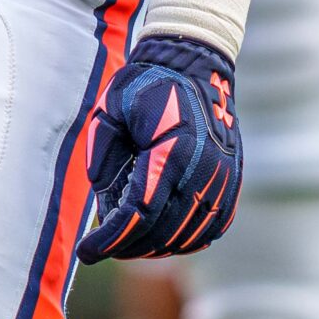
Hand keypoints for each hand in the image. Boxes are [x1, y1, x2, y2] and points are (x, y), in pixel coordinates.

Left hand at [77, 35, 242, 262]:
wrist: (197, 67)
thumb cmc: (148, 85)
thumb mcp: (110, 110)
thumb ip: (102, 154)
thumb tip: (105, 201)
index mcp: (173, 151)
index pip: (139, 213)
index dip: (110, 238)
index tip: (86, 252)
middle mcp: (205, 171)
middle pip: (162, 232)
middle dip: (126, 247)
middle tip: (100, 247)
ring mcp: (224, 180)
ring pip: (187, 237)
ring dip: (152, 247)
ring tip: (125, 241)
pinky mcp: (232, 184)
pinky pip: (210, 229)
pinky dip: (182, 241)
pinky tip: (158, 237)